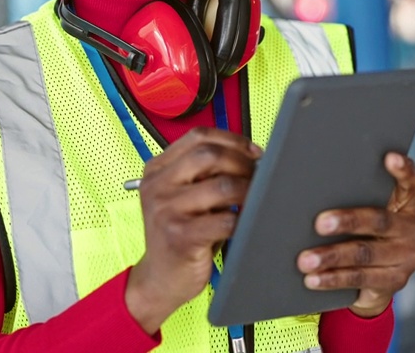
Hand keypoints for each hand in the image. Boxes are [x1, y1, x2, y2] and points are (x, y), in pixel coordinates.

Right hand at [124, 127, 261, 333]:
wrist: (158, 279)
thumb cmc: (180, 235)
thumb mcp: (183, 197)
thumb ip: (204, 174)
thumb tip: (250, 157)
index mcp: (157, 169)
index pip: (198, 136)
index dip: (232, 139)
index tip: (253, 152)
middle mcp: (157, 186)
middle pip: (209, 154)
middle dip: (242, 163)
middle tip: (257, 177)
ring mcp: (166, 210)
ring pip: (222, 186)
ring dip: (247, 192)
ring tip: (254, 201)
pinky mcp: (179, 237)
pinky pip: (224, 221)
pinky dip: (241, 221)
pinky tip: (243, 225)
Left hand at [296, 152, 414, 317]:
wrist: (373, 283)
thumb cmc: (361, 234)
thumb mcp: (362, 211)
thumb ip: (349, 195)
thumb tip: (305, 181)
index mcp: (406, 204)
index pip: (412, 182)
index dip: (404, 169)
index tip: (389, 157)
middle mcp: (413, 229)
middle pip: (380, 220)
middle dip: (348, 221)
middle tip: (319, 223)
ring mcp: (407, 257)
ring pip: (365, 253)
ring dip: (332, 256)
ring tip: (305, 259)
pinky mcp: (396, 281)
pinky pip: (361, 278)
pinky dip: (333, 278)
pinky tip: (313, 279)